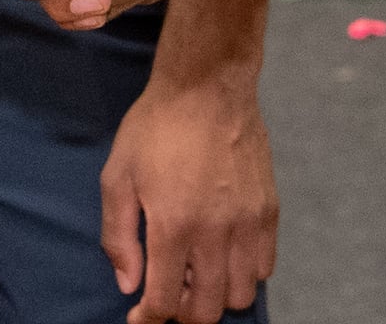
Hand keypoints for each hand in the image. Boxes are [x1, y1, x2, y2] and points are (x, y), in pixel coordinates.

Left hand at [101, 70, 276, 321]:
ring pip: (241, 295)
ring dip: (216, 296)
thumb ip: (118, 237)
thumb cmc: (154, 128)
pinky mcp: (269, 209)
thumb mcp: (117, 177)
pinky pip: (265, 265)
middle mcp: (215, 231)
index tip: (140, 317)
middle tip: (169, 291)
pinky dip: (245, 273)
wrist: (207, 84)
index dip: (149, 320)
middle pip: (207, 310)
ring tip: (197, 272)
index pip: (164, 302)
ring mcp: (248, 221)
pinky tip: (224, 253)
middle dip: (182, 314)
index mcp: (173, 225)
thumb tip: (129, 285)